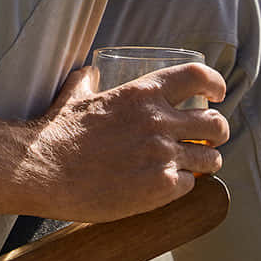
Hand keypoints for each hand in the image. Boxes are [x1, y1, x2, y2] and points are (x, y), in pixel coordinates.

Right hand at [15, 61, 228, 222]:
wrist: (43, 170)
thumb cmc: (55, 133)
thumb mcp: (74, 97)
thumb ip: (87, 81)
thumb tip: (90, 72)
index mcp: (142, 93)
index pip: (198, 78)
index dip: (215, 85)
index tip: (216, 95)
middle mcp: (159, 122)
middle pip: (216, 123)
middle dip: (217, 131)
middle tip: (207, 138)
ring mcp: (163, 156)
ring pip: (211, 158)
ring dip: (206, 161)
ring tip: (194, 165)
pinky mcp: (160, 188)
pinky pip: (192, 184)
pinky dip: (184, 184)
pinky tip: (169, 184)